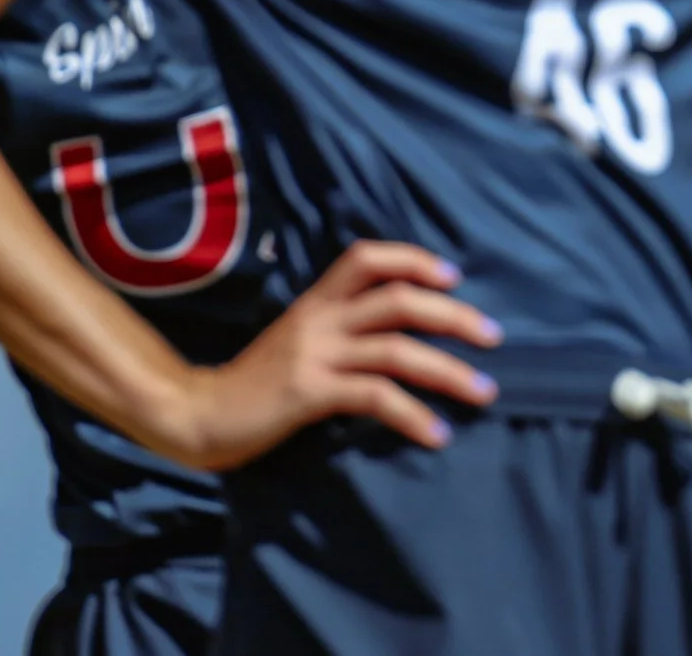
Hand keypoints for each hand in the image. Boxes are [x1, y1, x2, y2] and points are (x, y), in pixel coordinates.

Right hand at [150, 241, 499, 470]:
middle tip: (493, 336)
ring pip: (396, 349)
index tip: (453, 277)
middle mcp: (319, 319)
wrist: (198, 417)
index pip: (367, 257)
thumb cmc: (257, 384)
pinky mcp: (308, 393)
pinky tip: (436, 434)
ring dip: (448, 370)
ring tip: (484, 391)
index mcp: (317, 302)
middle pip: (397, 300)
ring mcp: (313, 354)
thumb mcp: (300, 341)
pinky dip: (413, 414)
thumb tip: (403, 332)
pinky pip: (374, 397)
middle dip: (454, 315)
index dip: (414, 259)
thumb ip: (341, 328)